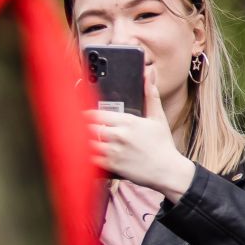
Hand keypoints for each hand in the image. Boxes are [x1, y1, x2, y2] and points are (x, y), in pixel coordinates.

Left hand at [88, 66, 194, 199]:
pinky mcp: (112, 166)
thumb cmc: (163, 144)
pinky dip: (86, 157)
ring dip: (82, 142)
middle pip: (89, 128)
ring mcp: (114, 151)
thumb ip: (150, 95)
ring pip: (87, 144)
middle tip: (76, 128)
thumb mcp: (158, 118)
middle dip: (83, 128)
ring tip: (78, 141)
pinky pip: (90, 160)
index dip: (87, 114)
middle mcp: (119, 135)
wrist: (167, 170)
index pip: (97, 114)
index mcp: (128, 121)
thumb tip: (150, 74)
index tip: (82, 114)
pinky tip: (85, 155)